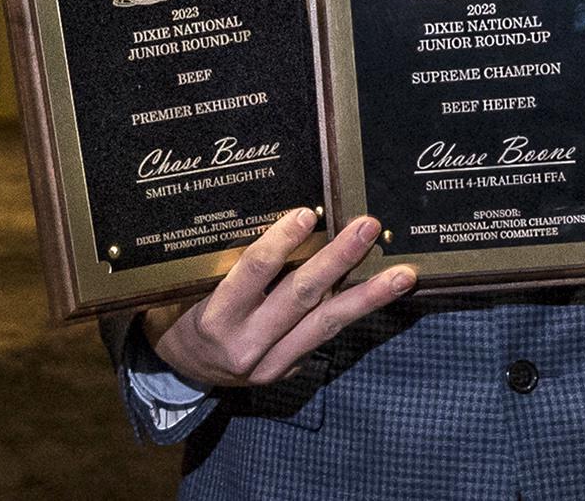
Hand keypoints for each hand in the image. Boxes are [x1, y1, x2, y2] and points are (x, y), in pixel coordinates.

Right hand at [143, 207, 416, 386]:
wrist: (181, 369)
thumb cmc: (185, 310)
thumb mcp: (193, 285)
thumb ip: (231, 262)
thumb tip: (288, 219)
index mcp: (216, 317)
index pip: (253, 273)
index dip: (280, 242)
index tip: (307, 213)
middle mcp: (246, 344)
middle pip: (301, 296)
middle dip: (339, 259)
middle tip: (368, 227)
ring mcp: (271, 363)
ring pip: (326, 323)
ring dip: (368, 296)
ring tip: (403, 274)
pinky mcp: (289, 371)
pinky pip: (325, 337)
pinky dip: (355, 312)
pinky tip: (383, 293)